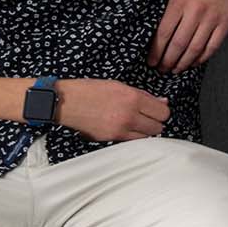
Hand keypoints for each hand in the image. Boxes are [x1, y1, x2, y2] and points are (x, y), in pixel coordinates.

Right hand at [55, 79, 169, 141]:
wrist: (64, 102)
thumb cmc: (90, 90)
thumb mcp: (119, 85)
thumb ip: (144, 95)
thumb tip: (163, 101)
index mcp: (133, 98)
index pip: (163, 112)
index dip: (162, 111)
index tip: (156, 110)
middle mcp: (129, 115)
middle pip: (158, 126)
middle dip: (155, 122)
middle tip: (147, 117)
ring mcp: (120, 129)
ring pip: (147, 136)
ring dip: (145, 130)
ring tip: (135, 122)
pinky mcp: (110, 138)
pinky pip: (132, 141)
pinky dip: (134, 136)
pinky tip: (126, 128)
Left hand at [150, 0, 227, 72]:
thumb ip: (170, 13)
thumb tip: (159, 40)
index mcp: (180, 2)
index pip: (164, 32)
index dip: (156, 50)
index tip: (151, 61)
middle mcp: (195, 12)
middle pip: (179, 43)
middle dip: (168, 60)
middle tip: (162, 69)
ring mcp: (212, 19)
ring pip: (195, 49)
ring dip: (183, 63)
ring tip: (175, 69)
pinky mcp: (225, 25)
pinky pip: (211, 47)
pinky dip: (201, 59)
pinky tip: (193, 63)